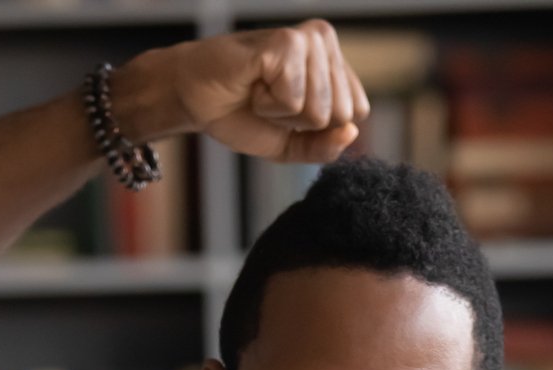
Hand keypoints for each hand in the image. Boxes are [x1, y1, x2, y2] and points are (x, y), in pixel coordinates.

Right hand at [120, 21, 367, 162]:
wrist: (196, 99)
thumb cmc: (242, 114)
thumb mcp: (292, 145)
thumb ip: (325, 147)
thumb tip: (351, 132)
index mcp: (334, 61)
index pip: (356, 112)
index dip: (318, 127)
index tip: (287, 109)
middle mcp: (324, 42)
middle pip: (342, 114)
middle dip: (301, 122)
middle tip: (270, 100)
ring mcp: (306, 39)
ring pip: (320, 110)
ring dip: (281, 113)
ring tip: (260, 91)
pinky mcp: (286, 42)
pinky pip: (294, 101)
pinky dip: (268, 105)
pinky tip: (253, 84)